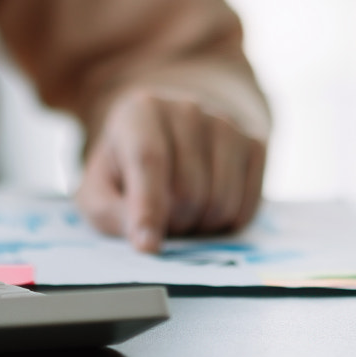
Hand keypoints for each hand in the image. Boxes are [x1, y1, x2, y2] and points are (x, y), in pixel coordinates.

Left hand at [76, 88, 266, 252]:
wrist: (177, 128)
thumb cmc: (130, 164)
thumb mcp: (100, 185)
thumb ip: (108, 211)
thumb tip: (142, 238)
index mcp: (141, 111)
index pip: (150, 160)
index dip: (148, 208)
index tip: (147, 247)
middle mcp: (188, 109)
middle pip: (188, 191)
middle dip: (172, 222)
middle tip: (161, 219)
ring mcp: (227, 124)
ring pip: (220, 203)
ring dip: (199, 226)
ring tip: (183, 211)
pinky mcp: (255, 144)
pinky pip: (246, 208)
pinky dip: (226, 223)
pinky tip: (209, 206)